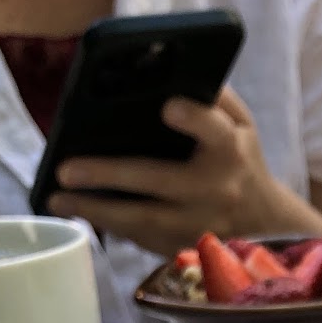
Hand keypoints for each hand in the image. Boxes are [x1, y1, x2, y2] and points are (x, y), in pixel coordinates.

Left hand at [47, 86, 321, 254]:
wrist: (265, 227)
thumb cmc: (242, 162)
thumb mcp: (242, 126)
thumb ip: (215, 98)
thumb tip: (168, 72)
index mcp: (232, 152)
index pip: (216, 133)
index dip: (194, 119)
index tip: (168, 106)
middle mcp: (216, 191)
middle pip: (160, 182)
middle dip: (110, 175)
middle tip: (66, 169)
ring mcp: (199, 227)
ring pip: (142, 220)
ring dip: (96, 209)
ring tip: (56, 197)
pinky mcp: (184, 250)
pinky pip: (139, 238)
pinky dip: (107, 224)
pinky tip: (77, 211)